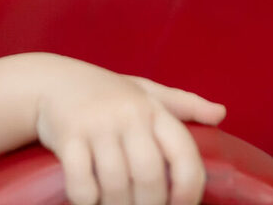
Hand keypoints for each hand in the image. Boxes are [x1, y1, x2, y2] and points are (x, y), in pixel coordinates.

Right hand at [35, 60, 226, 204]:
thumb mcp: (145, 91)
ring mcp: (96, 125)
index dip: (189, 188)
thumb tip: (221, 113)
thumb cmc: (106, 92)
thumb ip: (183, 104)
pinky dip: (87, 201)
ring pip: (115, 184)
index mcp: (153, 108)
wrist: (51, 80)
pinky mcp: (67, 136)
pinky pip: (82, 182)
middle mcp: (128, 114)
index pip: (184, 153)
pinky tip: (90, 203)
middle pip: (149, 176)